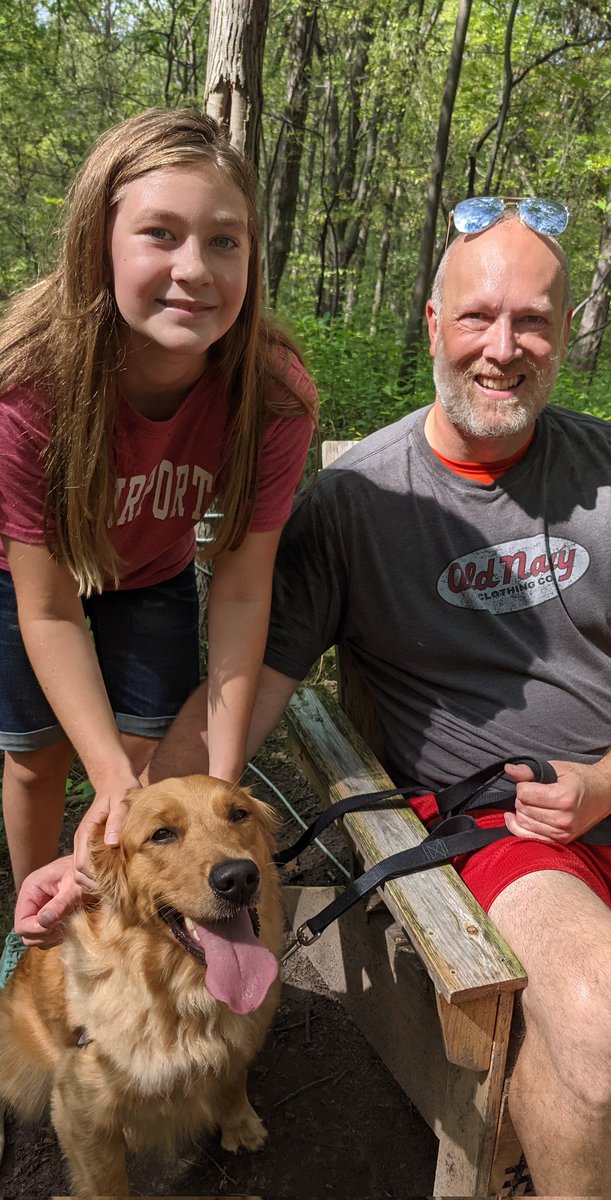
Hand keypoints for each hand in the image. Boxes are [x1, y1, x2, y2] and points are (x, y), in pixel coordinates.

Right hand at [14, 856, 82, 947]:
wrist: (98, 868)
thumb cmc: (86, 872)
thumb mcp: (74, 887)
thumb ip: (59, 904)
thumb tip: (44, 921)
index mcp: (31, 890)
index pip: (21, 923)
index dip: (36, 930)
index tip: (55, 926)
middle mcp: (32, 902)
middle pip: (27, 934)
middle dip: (45, 934)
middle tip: (65, 926)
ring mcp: (41, 911)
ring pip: (39, 938)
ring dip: (54, 937)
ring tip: (70, 924)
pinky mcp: (52, 917)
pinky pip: (50, 936)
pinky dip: (60, 936)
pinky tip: (73, 925)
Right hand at [73, 772, 139, 890]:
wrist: (114, 781)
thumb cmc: (122, 792)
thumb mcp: (122, 804)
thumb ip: (116, 822)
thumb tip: (112, 843)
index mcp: (86, 834)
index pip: (82, 866)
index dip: (95, 880)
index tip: (114, 886)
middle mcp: (81, 841)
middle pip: (79, 874)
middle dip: (94, 885)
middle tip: (116, 892)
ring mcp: (83, 842)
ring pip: (81, 872)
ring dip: (94, 882)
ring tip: (115, 887)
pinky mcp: (89, 843)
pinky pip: (88, 865)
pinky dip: (97, 875)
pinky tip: (113, 877)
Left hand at [504, 758, 610, 842]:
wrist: (603, 794)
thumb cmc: (580, 779)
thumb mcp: (556, 768)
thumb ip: (530, 771)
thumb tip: (508, 769)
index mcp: (564, 798)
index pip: (524, 794)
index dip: (522, 785)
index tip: (530, 782)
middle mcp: (564, 819)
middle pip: (523, 809)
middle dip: (521, 798)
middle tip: (532, 792)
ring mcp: (563, 833)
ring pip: (524, 823)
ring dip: (521, 812)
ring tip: (531, 803)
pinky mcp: (562, 841)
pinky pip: (530, 838)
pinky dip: (519, 827)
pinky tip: (515, 818)